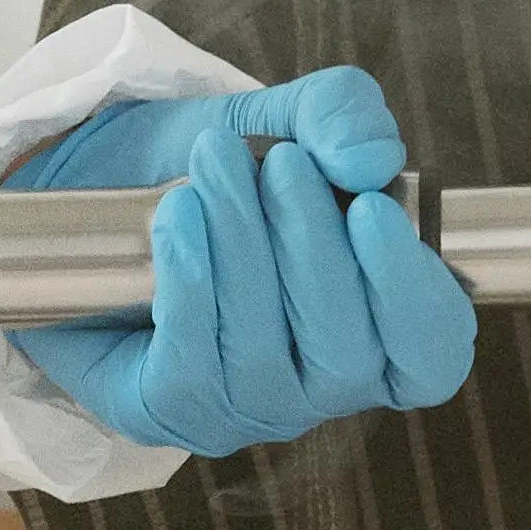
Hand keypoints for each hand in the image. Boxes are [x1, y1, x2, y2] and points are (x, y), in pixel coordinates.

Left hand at [5, 69, 481, 457]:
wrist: (99, 182)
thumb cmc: (216, 168)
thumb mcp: (284, 119)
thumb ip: (341, 117)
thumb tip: (370, 159)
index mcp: (377, 330)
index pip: (431, 356)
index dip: (414, 296)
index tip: (371, 209)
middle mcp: (319, 388)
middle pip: (344, 356)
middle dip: (312, 250)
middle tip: (280, 163)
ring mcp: (243, 410)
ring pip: (261, 359)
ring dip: (242, 251)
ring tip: (216, 164)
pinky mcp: (164, 411)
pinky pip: (190, 370)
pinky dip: (190, 284)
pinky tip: (178, 216)